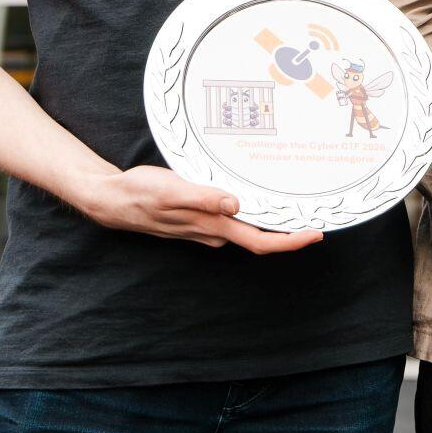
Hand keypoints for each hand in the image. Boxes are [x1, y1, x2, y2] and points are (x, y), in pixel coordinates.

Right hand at [77, 166, 323, 254]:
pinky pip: (234, 219)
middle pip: (260, 237)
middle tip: (319, 212)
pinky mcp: (199, 218)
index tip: (316, 233)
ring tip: (298, 200)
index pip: (259, 242)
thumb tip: (235, 204)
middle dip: (290, 229)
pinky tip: (258, 194)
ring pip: (247, 227)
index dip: (290, 241)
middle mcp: (213, 231)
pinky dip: (252, 210)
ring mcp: (206, 227)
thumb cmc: (140, 193)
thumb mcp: (171, 190)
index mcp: (212, 226)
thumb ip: (203, 198)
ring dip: (272, 218)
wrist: (112, 200)